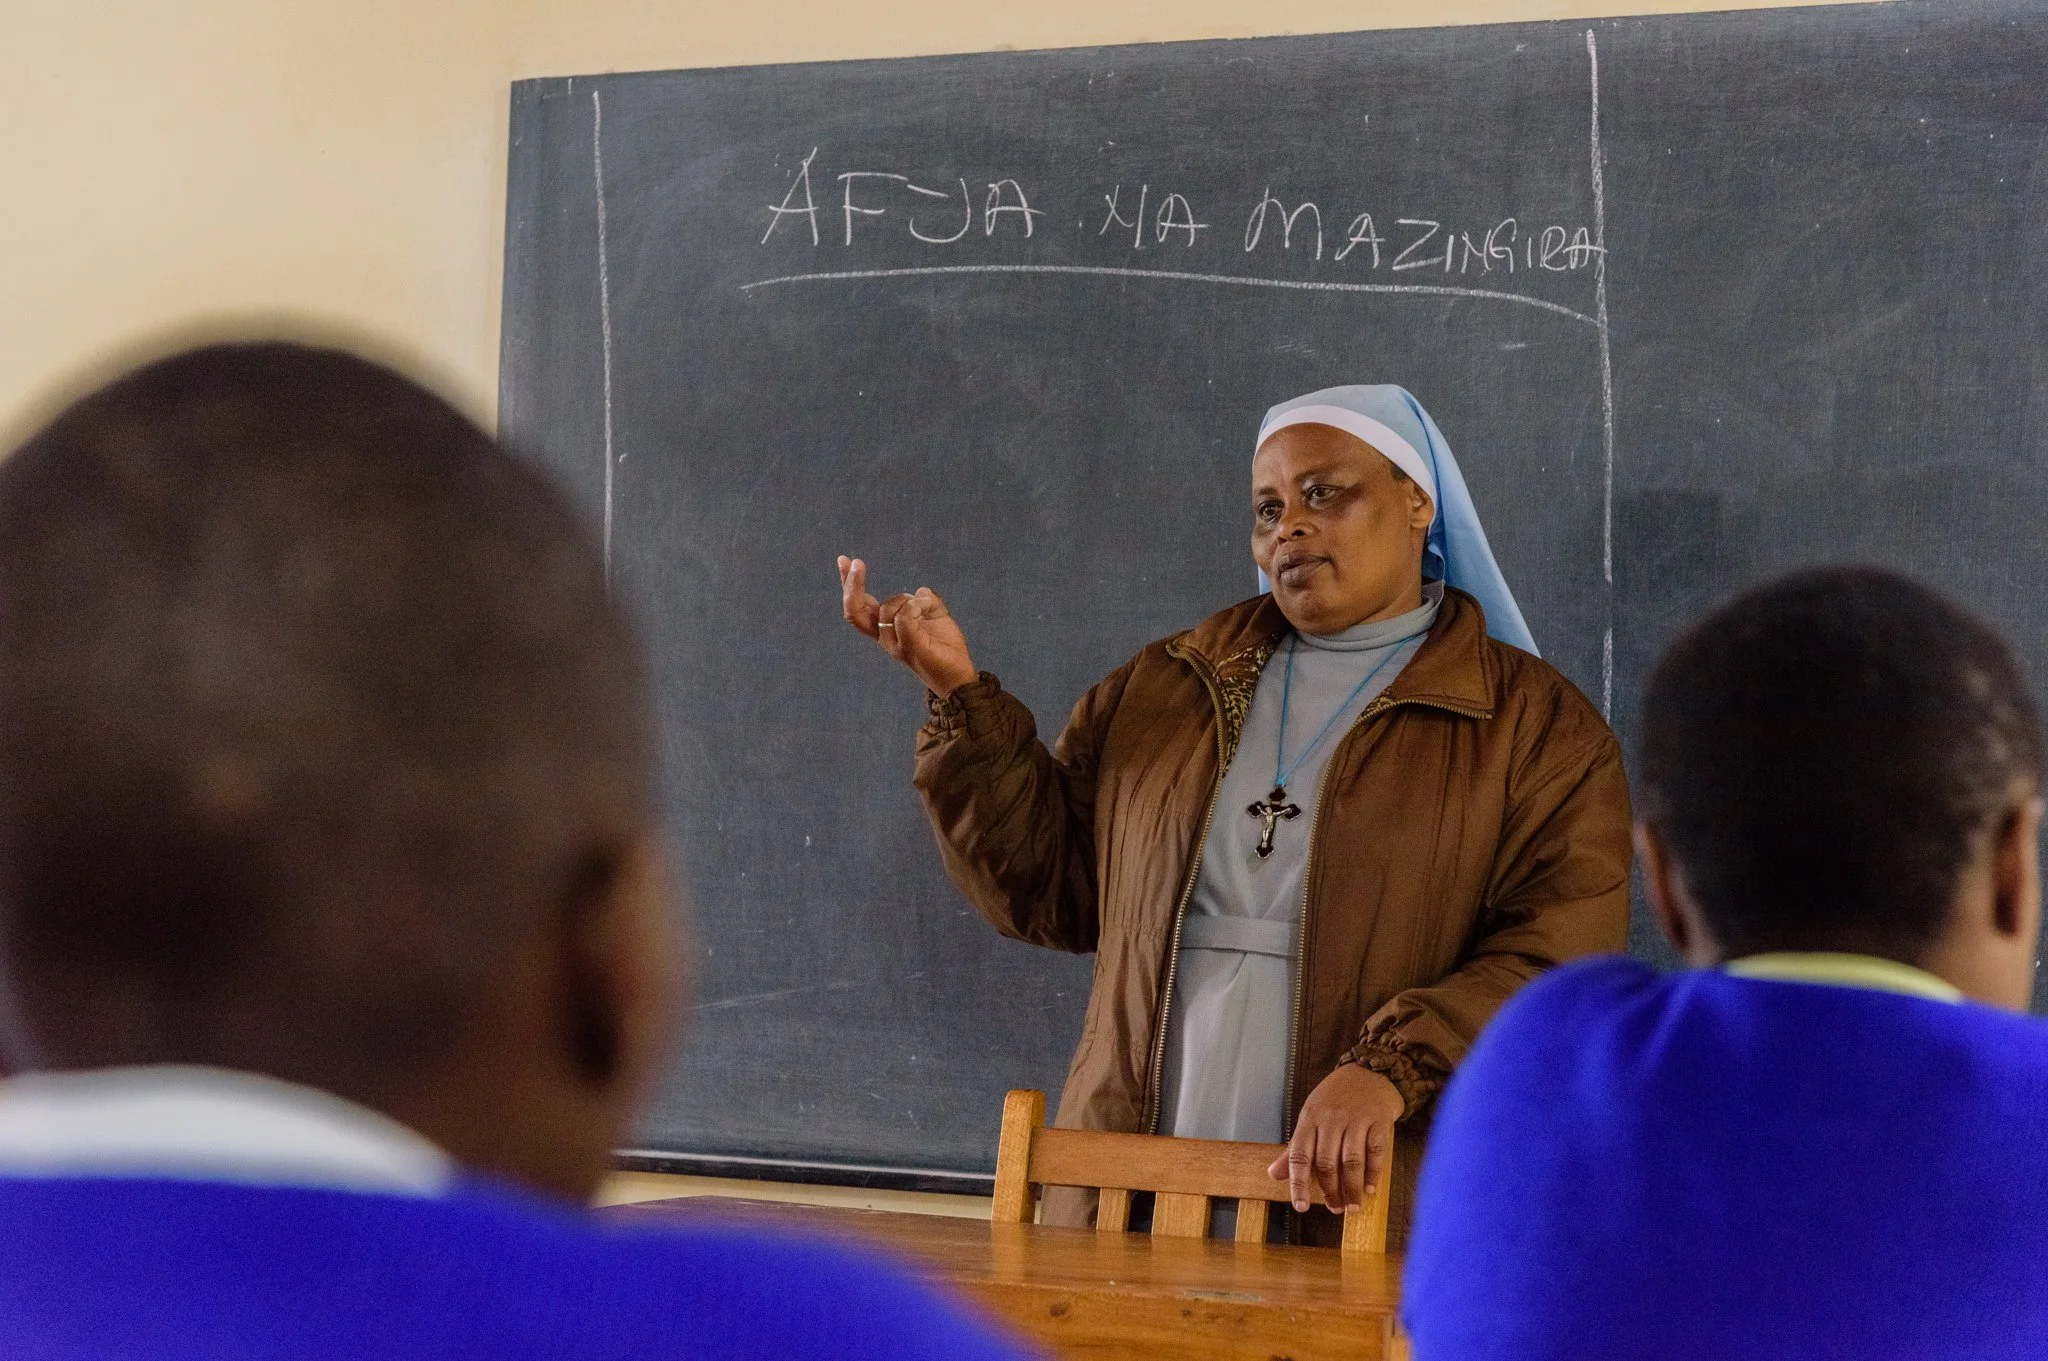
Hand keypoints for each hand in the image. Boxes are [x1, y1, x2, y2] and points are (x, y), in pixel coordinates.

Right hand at [837, 556, 977, 697]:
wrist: (959, 676)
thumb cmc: (944, 648)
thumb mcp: (936, 616)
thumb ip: (925, 602)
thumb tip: (920, 591)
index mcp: (886, 629)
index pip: (858, 606)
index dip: (848, 584)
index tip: (844, 560)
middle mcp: (885, 637)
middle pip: (855, 611)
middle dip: (852, 585)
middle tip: (857, 562)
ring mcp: (896, 644)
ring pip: (887, 609)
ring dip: (908, 599)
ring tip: (927, 607)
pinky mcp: (911, 647)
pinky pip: (904, 618)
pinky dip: (915, 605)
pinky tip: (926, 608)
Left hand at [1267, 1064, 1403, 1213]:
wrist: (1370, 1071)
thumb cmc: (1336, 1098)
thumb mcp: (1311, 1117)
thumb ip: (1295, 1148)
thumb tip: (1273, 1175)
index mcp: (1309, 1119)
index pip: (1299, 1155)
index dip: (1298, 1183)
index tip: (1301, 1206)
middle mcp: (1330, 1119)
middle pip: (1326, 1162)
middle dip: (1330, 1191)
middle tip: (1335, 1209)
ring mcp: (1355, 1119)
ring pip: (1351, 1160)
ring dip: (1352, 1187)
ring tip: (1353, 1206)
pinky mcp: (1379, 1120)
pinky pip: (1375, 1151)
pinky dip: (1373, 1172)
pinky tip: (1371, 1188)